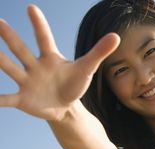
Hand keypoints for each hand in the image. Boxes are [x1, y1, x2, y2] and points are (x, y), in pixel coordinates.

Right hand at [0, 5, 119, 120]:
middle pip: (21, 49)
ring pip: (10, 69)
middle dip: (9, 37)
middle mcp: (35, 66)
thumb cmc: (74, 84)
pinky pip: (7, 99)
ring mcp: (27, 81)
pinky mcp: (22, 99)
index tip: (32, 8)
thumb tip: (116, 36)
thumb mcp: (87, 68)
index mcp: (50, 57)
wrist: (66, 106)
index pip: (44, 39)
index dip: (39, 25)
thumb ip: (99, 52)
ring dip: (0, 61)